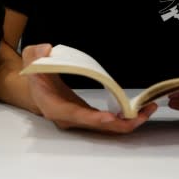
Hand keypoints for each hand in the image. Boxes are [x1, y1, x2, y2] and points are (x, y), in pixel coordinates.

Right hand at [22, 44, 155, 133]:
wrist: (34, 86)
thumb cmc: (34, 73)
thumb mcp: (30, 59)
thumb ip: (35, 54)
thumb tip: (47, 51)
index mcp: (53, 106)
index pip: (75, 115)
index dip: (93, 118)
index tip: (110, 118)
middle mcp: (68, 118)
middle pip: (98, 127)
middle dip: (122, 123)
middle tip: (142, 114)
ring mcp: (79, 119)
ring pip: (107, 127)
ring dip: (128, 122)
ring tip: (148, 110)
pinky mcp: (88, 116)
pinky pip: (108, 122)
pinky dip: (123, 118)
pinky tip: (139, 111)